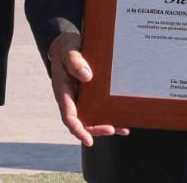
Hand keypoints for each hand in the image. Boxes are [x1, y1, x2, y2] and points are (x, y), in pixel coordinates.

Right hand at [46, 32, 127, 146]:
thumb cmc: (67, 48)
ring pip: (92, 119)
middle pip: (82, 122)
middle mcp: (72, 99)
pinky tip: (123, 122)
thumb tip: (87, 76)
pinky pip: (100, 111)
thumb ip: (75, 61)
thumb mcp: (69, 51)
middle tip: (111, 129)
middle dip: (96, 129)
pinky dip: (111, 117)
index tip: (88, 140)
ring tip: (122, 129)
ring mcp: (82, 99)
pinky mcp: (91, 96)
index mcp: (63, 92)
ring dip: (105, 126)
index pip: (68, 116)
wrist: (69, 45)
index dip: (78, 130)